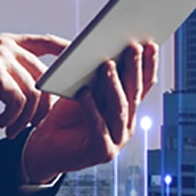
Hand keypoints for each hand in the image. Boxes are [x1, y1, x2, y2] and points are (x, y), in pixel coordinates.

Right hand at [0, 33, 68, 137]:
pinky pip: (18, 101)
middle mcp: (5, 46)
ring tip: (13, 129)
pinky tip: (2, 125)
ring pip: (33, 92)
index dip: (66, 52)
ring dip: (26, 117)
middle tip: (34, 124)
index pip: (45, 42)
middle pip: (44, 75)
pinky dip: (13, 119)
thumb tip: (42, 86)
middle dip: (45, 104)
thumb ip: (12, 70)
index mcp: (6, 42)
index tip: (79, 65)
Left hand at [22, 41, 158, 183]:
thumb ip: (98, 78)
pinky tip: (84, 92)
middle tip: (132, 47)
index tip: (150, 42)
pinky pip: (98, 127)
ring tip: (107, 65)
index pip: (143, 83)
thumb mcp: (85, 91)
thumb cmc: (65, 116)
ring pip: (119, 108)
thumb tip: (107, 50)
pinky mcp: (102, 152)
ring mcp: (118, 140)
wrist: (46, 148)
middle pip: (133, 93)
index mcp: (127, 107)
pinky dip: (91, 108)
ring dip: (114, 85)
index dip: (148, 64)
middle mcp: (127, 124)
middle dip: (134, 68)